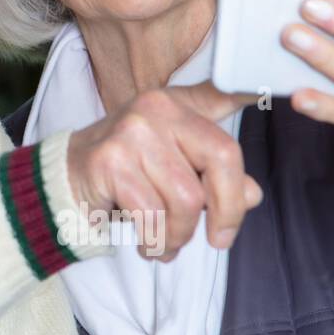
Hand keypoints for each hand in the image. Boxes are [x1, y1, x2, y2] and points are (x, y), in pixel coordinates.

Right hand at [66, 82, 263, 260]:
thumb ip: (214, 176)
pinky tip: (150, 246)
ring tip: (169, 245)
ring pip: (187, 198)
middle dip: (226, 212)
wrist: (64, 179)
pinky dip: (157, 241)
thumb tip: (252, 195)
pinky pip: (153, 214)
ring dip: (181, 235)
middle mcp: (155, 108)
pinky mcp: (112, 162)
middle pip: (221, 159)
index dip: (248, 90)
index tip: (269, 88)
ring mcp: (132, 132)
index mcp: (176, 103)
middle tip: (219, 240)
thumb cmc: (126, 173)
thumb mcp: (174, 167)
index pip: (225, 98)